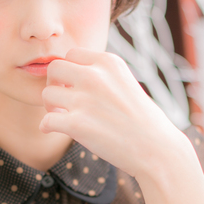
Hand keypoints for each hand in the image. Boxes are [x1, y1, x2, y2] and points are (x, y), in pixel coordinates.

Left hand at [39, 48, 185, 178]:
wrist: (158, 149)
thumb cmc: (144, 121)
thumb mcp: (126, 83)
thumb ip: (103, 75)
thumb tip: (75, 75)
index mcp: (108, 62)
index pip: (72, 54)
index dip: (69, 71)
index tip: (75, 86)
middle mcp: (94, 76)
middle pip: (54, 68)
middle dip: (55, 84)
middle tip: (64, 101)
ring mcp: (84, 100)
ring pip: (47, 94)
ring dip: (51, 107)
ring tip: (63, 117)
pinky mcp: (77, 124)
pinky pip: (46, 121)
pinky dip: (47, 126)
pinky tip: (55, 130)